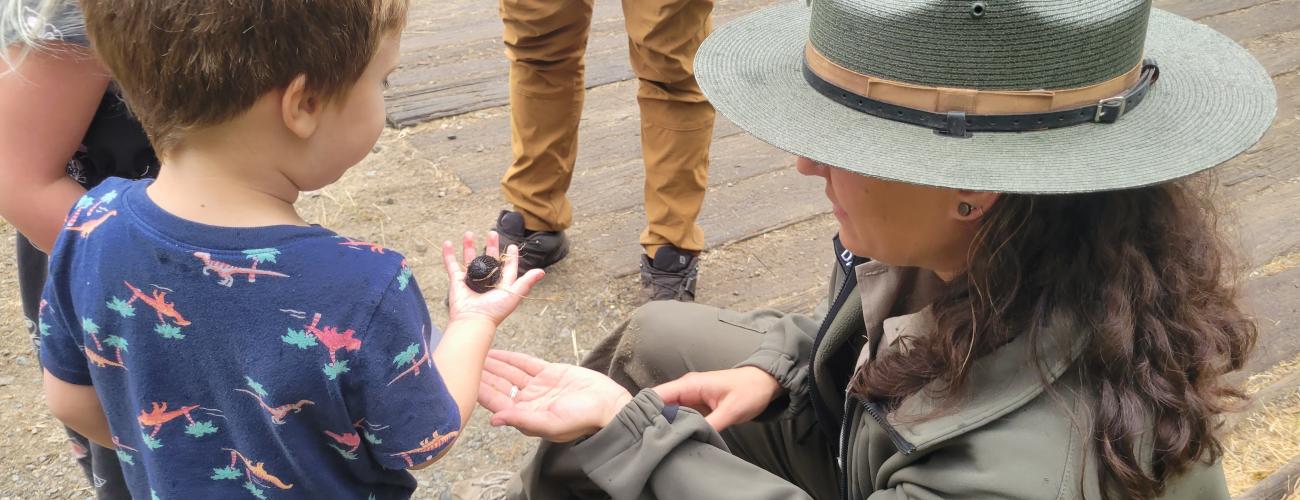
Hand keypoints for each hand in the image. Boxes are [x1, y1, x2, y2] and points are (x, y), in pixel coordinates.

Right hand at [442, 231, 543, 325]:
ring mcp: (471, 280)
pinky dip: (448, 254)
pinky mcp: (457, 281)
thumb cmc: (496, 310)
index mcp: (501, 283)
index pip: (507, 267)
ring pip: (469, 259)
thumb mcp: (514, 294)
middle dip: (490, 245)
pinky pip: (451, 265)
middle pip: (488, 259)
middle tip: (492, 233)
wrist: (474, 320)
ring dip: (469, 246)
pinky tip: (447, 242)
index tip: (512, 246)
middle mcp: (486, 281)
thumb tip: (542, 272)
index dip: (510, 257)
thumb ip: (526, 282)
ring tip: (469, 233)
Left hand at [478, 350, 632, 442]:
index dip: (481, 390)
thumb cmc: (582, 420)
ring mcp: (539, 387)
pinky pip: (526, 364)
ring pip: (510, 373)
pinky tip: (498, 352)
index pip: (497, 402)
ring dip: (494, 364)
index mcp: (526, 416)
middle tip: (464, 358)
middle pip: (500, 385)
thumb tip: (494, 421)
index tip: (465, 378)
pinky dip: (512, 357)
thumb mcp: (550, 423)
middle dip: (483, 373)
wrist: (609, 405)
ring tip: (476, 351)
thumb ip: (521, 420)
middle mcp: (529, 402)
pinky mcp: (550, 373)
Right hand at [652, 367, 781, 431]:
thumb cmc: (749, 391)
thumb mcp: (731, 410)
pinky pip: (679, 414)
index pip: (657, 395)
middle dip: (651, 420)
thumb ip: (709, 424)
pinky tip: (671, 437)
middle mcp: (685, 388)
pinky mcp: (696, 404)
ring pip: (667, 410)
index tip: (638, 428)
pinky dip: (674, 424)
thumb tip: (689, 439)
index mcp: (690, 384)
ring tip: (654, 441)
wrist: (765, 383)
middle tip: (645, 440)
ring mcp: (690, 396)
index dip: (645, 410)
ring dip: (662, 423)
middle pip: (658, 404)